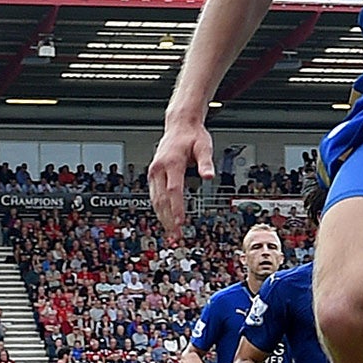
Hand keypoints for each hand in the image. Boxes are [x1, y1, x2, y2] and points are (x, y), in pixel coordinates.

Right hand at [150, 117, 213, 237]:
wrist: (179, 126)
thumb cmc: (192, 136)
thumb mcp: (204, 146)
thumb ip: (206, 162)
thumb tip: (209, 176)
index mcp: (171, 162)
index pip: (173, 190)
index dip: (176, 208)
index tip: (180, 223)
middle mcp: (158, 168)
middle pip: (161, 200)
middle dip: (168, 220)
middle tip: (176, 237)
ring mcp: (153, 172)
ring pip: (155, 200)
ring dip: (162, 219)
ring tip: (171, 234)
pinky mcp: (153, 175)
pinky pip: (154, 196)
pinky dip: (159, 210)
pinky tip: (165, 221)